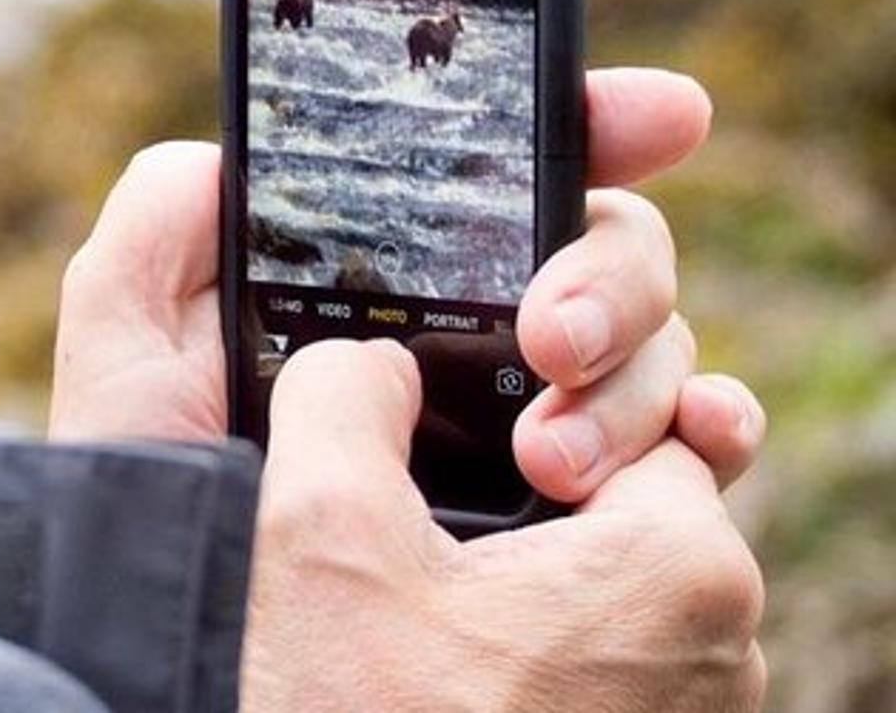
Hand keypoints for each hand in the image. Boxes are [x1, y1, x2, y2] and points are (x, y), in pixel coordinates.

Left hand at [48, 69, 763, 495]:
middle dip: (611, 271)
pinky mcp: (579, 508)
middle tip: (552, 336)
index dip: (586, 126)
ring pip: (650, 338)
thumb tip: (238, 149)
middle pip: (599, 248)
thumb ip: (160, 221)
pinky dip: (717, 425)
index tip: (656, 114)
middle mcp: (473, 334)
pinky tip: (702, 443)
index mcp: (385, 276)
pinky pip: (693, 441)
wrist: (204, 636)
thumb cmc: (150, 488)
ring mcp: (533, 415)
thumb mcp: (124, 343)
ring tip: (553, 457)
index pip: (502, 176)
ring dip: (635, 372)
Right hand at [240, 340, 764, 711]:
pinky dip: (528, 646)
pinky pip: (597, 665)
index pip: (644, 409)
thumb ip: (347, 390)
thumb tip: (371, 368)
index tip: (482, 444)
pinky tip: (440, 661)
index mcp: (682, 568)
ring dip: (528, 575)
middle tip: (440, 525)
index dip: (549, 400)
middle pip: (633, 499)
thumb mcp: (314, 518)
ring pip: (610, 587)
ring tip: (427, 605)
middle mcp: (719, 654)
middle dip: (542, 490)